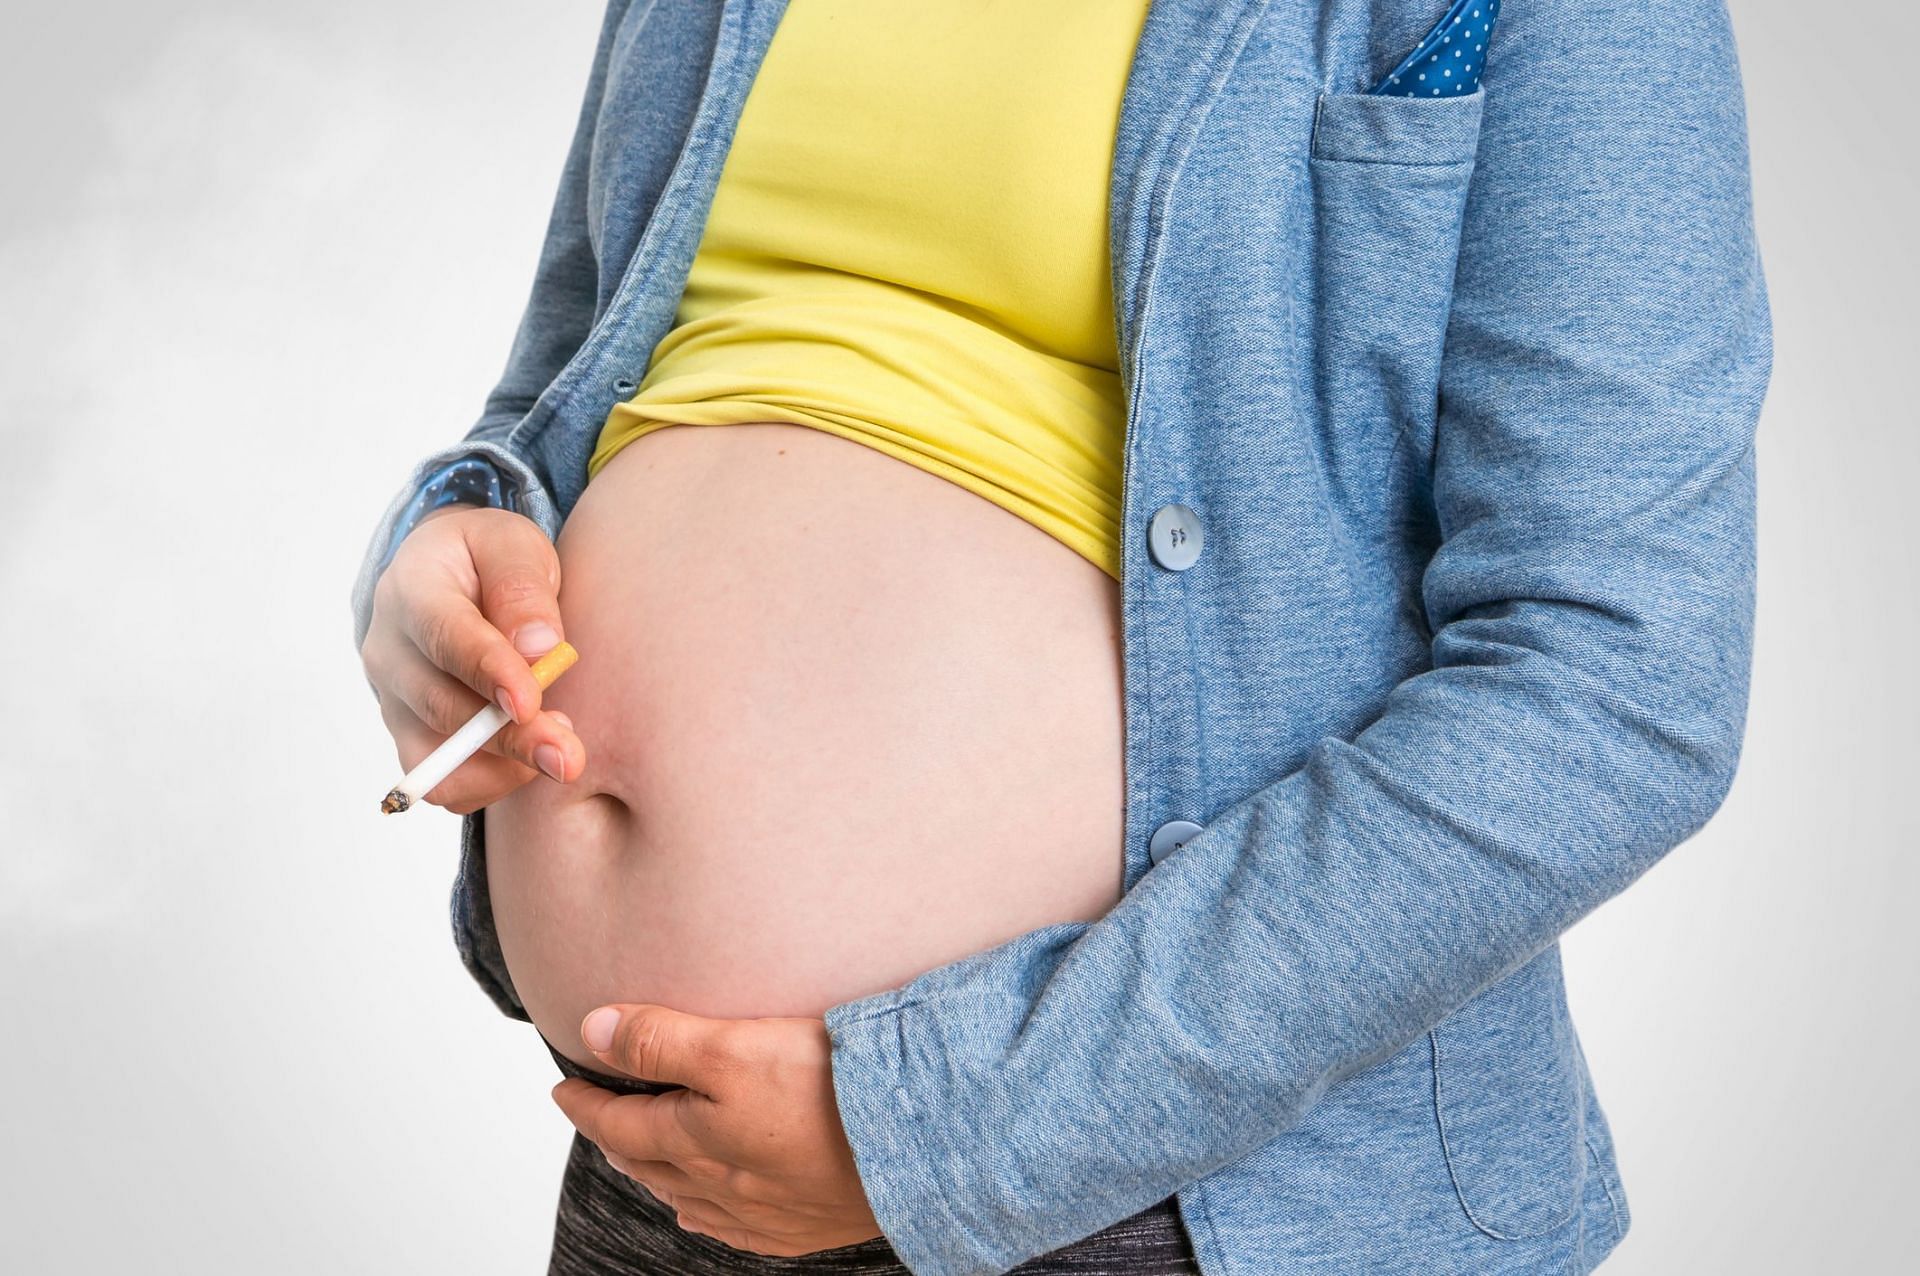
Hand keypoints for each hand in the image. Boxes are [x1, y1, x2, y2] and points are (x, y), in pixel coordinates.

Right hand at [360, 504, 585, 812]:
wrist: (451, 580)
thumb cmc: (488, 560)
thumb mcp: (513, 546)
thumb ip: (523, 588)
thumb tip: (538, 647)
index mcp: (412, 589)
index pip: (444, 637)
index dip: (487, 672)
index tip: (530, 701)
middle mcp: (389, 650)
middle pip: (442, 707)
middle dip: (511, 737)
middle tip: (569, 755)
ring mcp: (394, 700)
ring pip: (438, 758)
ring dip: (503, 766)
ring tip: (558, 743)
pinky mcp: (410, 737)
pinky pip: (445, 785)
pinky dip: (491, 783)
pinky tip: (529, 756)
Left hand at [551, 1004, 884, 1256]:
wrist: (919, 1146)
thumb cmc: (832, 1091)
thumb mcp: (734, 1045)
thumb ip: (662, 1040)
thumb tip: (592, 1031)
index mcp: (697, 1140)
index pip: (623, 1123)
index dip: (588, 1105)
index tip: (564, 1088)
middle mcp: (723, 1184)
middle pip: (652, 1163)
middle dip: (617, 1137)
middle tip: (596, 1117)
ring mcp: (766, 1211)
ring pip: (690, 1197)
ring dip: (657, 1175)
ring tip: (642, 1158)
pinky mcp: (807, 1223)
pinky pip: (736, 1228)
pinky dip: (708, 1215)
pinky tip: (705, 1212)